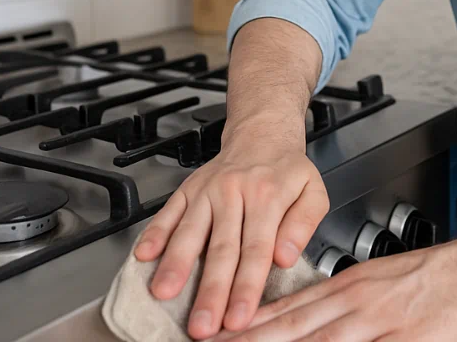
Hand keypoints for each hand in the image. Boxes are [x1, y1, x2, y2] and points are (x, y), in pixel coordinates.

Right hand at [132, 121, 328, 339]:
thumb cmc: (286, 171)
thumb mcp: (313, 191)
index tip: (238, 317)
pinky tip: (143, 257)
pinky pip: (167, 212)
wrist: (261, 134)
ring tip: (164, 294)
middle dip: (209, 291)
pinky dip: (153, 234)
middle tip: (202, 324)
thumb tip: (285, 256)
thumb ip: (304, 224)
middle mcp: (233, 193)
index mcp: (267, 196)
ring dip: (175, 266)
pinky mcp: (187, 189)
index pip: (256, 250)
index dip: (246, 288)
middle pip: (220, 249)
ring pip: (189, 232)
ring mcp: (206, 191)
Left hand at [213, 240, 456, 341]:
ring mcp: (378, 324)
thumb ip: (331, 305)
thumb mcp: (369, 283)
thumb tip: (293, 321)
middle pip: (292, 330)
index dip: (248, 327)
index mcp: (343, 288)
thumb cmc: (422, 280)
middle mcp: (353, 305)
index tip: (217, 336)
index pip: (284, 310)